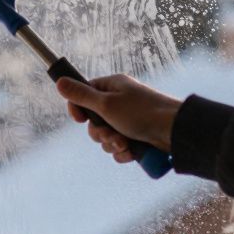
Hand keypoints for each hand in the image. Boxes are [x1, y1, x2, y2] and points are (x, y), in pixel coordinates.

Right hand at [55, 74, 181, 163]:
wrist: (174, 131)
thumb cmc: (141, 112)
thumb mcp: (106, 104)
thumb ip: (81, 96)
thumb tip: (60, 82)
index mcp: (112, 87)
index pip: (84, 94)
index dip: (79, 109)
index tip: (80, 120)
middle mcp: (120, 102)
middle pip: (94, 120)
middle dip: (99, 132)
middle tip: (109, 133)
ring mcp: (129, 120)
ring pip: (106, 137)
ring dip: (112, 143)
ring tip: (125, 142)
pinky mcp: (137, 136)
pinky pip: (119, 147)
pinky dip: (124, 152)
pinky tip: (132, 151)